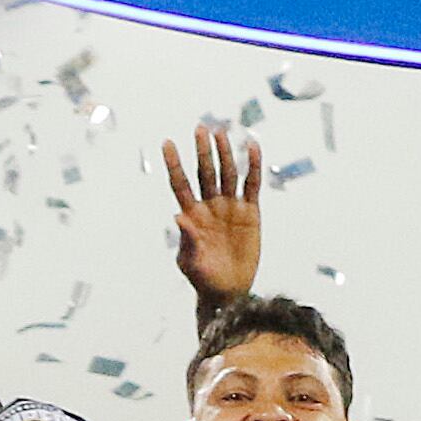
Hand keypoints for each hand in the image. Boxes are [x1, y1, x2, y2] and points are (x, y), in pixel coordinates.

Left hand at [163, 123, 262, 307]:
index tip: (167, 142)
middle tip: (199, 128)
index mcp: (192, 215)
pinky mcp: (250, 213)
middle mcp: (210, 206)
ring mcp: (230, 208)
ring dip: (225, 154)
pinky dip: (253, 167)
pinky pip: (252, 185)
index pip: (181, 183)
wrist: (229, 292)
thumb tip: (178, 216)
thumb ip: (186, 239)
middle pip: (205, 172)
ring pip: (227, 174)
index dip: (174, 164)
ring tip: (221, 133)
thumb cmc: (204, 279)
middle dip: (202, 151)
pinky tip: (252, 147)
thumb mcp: (191, 262)